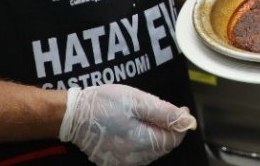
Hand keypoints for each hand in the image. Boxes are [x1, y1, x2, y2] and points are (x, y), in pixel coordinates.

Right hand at [59, 84, 197, 165]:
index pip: (173, 140)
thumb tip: (188, 121)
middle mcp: (133, 160)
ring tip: (143, 117)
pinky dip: (139, 143)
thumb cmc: (103, 103)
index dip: (180, 124)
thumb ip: (165, 113)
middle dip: (166, 129)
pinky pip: (135, 156)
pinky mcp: (111, 163)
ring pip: (149, 153)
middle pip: (162, 147)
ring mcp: (121, 163)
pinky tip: (130, 129)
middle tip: (160, 110)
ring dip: (153, 136)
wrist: (71, 115)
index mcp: (142, 143)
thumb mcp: (137, 101)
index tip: (181, 109)